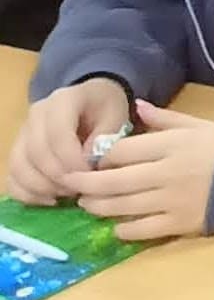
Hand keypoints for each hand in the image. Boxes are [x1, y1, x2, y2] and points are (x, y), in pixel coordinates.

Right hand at [5, 78, 130, 204]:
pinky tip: (49, 200)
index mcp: (63, 100)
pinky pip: (12, 177)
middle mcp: (36, 115)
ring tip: (68, 193)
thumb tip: (86, 165)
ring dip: (42, 187)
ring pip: (19, 167)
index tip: (89, 175)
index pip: (58, 134)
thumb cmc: (105, 108)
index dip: (72, 160)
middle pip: (36, 153)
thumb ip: (104, 139)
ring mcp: (22, 132)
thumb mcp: (116, 116)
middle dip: (58, 177)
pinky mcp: (17, 150)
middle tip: (80, 188)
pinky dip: (26, 193)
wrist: (91, 99)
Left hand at [67, 103, 213, 240]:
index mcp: (173, 144)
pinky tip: (116, 225)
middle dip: (86, 184)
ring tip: (87, 203)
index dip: (102, 156)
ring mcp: (173, 200)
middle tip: (70, 185)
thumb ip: (165, 119)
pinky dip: (123, 228)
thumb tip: (136, 106)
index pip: (123, 151)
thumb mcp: (200, 125)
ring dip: (98, 206)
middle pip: (114, 181)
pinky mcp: (181, 223)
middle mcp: (168, 172)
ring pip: (122, 206)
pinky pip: (142, 229)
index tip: (93, 159)